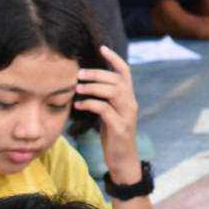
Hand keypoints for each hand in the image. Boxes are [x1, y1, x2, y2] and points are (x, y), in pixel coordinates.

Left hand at [75, 46, 140, 182]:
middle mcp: (131, 103)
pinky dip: (91, 104)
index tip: (102, 47)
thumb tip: (86, 85)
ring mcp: (127, 115)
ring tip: (77, 88)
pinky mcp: (120, 127)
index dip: (114, 58)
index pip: (125, 72)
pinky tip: (79, 105)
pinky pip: (105, 110)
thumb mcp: (109, 114)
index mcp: (128, 98)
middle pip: (117, 80)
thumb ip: (104, 99)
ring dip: (93, 88)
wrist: (123, 160)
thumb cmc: (113, 136)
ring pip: (113, 92)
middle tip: (79, 74)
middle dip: (97, 74)